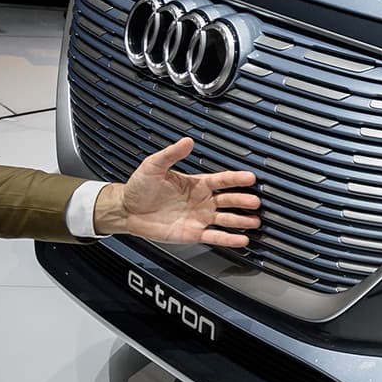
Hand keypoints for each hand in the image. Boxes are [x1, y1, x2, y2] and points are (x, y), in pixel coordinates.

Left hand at [92, 137, 261, 246]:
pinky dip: (229, 239)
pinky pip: (215, 237)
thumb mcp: (154, 166)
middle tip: (255, 202)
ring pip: (226, 219)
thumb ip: (172, 154)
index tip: (250, 178)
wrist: (126, 210)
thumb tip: (187, 141)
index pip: (222, 180)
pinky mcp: (193, 233)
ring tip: (254, 222)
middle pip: (229, 200)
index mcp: (197, 184)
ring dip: (241, 221)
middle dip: (243, 201)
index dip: (236, 179)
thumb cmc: (139, 187)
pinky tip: (241, 239)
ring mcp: (200, 218)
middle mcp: (202, 201)